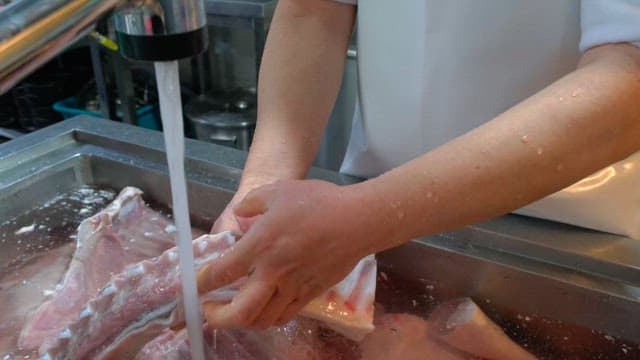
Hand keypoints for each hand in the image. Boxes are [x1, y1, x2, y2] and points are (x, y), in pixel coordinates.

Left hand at [198, 179, 382, 329]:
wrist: (357, 221)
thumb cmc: (317, 202)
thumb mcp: (277, 191)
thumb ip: (251, 203)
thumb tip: (239, 215)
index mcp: (261, 245)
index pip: (222, 273)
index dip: (200, 284)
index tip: (192, 287)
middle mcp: (274, 272)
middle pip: (240, 312)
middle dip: (217, 317)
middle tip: (208, 311)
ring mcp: (294, 287)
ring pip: (262, 320)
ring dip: (242, 320)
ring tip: (234, 311)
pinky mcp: (311, 293)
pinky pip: (284, 316)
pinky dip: (268, 318)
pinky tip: (263, 308)